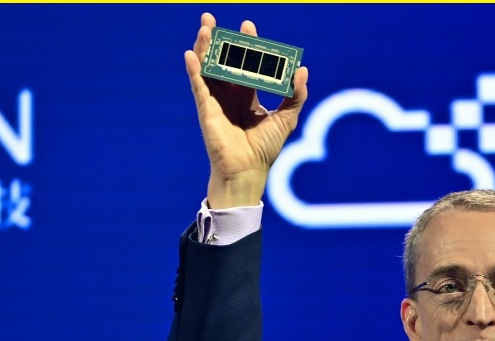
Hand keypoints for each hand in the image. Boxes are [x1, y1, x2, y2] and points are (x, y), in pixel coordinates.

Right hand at [184, 13, 308, 207]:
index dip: (246, 45)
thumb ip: (296, 95)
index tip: (247, 25)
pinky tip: (191, 54)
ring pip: (207, 68)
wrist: (249, 169)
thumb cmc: (266, 148)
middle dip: (219, 39)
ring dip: (203, 47)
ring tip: (204, 27)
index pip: (246, 64)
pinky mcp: (206, 109)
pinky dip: (194, 70)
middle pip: (222, 61)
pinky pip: (198, 86)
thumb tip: (303, 69)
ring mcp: (215, 101)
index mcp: (247, 95)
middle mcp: (229, 95)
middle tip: (214, 18)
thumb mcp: (287, 118)